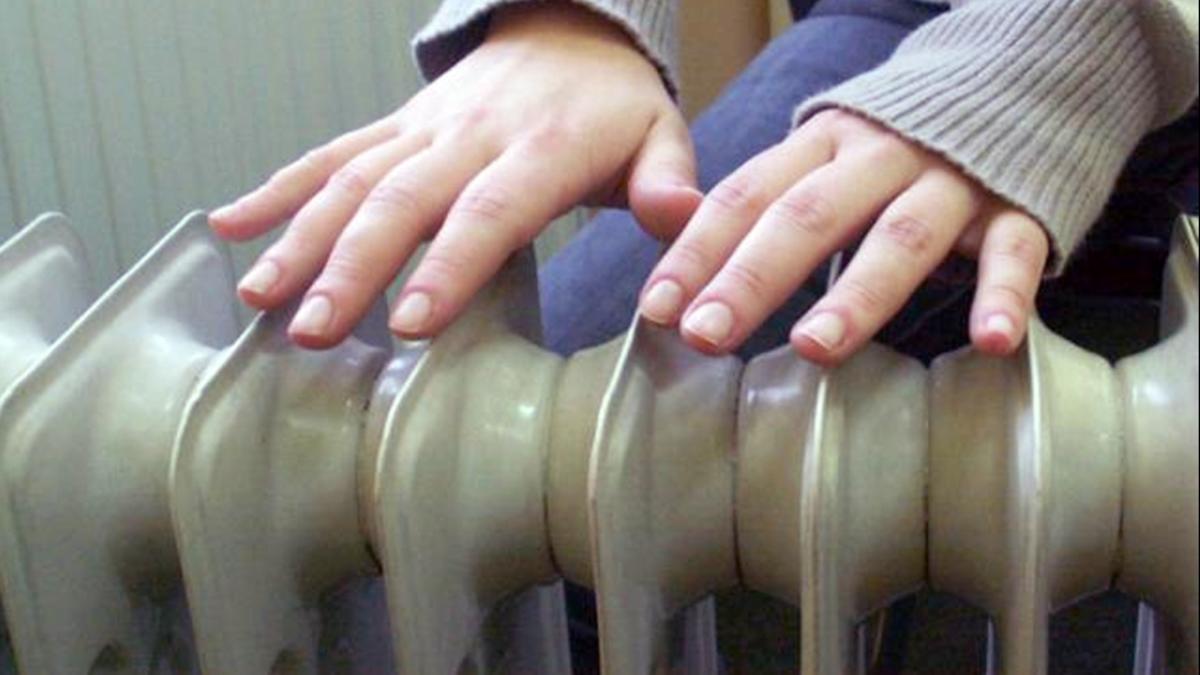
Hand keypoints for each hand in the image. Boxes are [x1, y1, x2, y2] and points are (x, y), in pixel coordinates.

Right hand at [210, 3, 700, 347]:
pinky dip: (277, 188)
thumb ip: (666, 182)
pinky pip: (331, 152)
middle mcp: (471, 136)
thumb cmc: (614, 103)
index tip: (410, 324)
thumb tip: (679, 222)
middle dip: (352, 267)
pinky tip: (230, 225)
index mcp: (542, 149)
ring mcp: (424, 129)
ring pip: (351, 180)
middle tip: (313, 330)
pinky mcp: (396, 126)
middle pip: (401, 201)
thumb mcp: (659, 135)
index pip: (489, 211)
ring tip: (258, 296)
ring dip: (300, 237)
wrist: (568, 28)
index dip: (448, 265)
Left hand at [638, 109, 1049, 364]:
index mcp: (821, 144)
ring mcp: (952, 181)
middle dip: (752, 278)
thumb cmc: (897, 147)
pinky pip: (1013, 250)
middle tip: (705, 336)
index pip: (747, 195)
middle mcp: (879, 157)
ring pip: (900, 237)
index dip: (697, 250)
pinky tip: (990, 343)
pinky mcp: (1020, 206)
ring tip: (814, 348)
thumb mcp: (824, 156)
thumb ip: (766, 200)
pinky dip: (1004, 295)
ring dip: (855, 295)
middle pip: (808, 215)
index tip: (656, 309)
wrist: (1018, 80)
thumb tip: (681, 257)